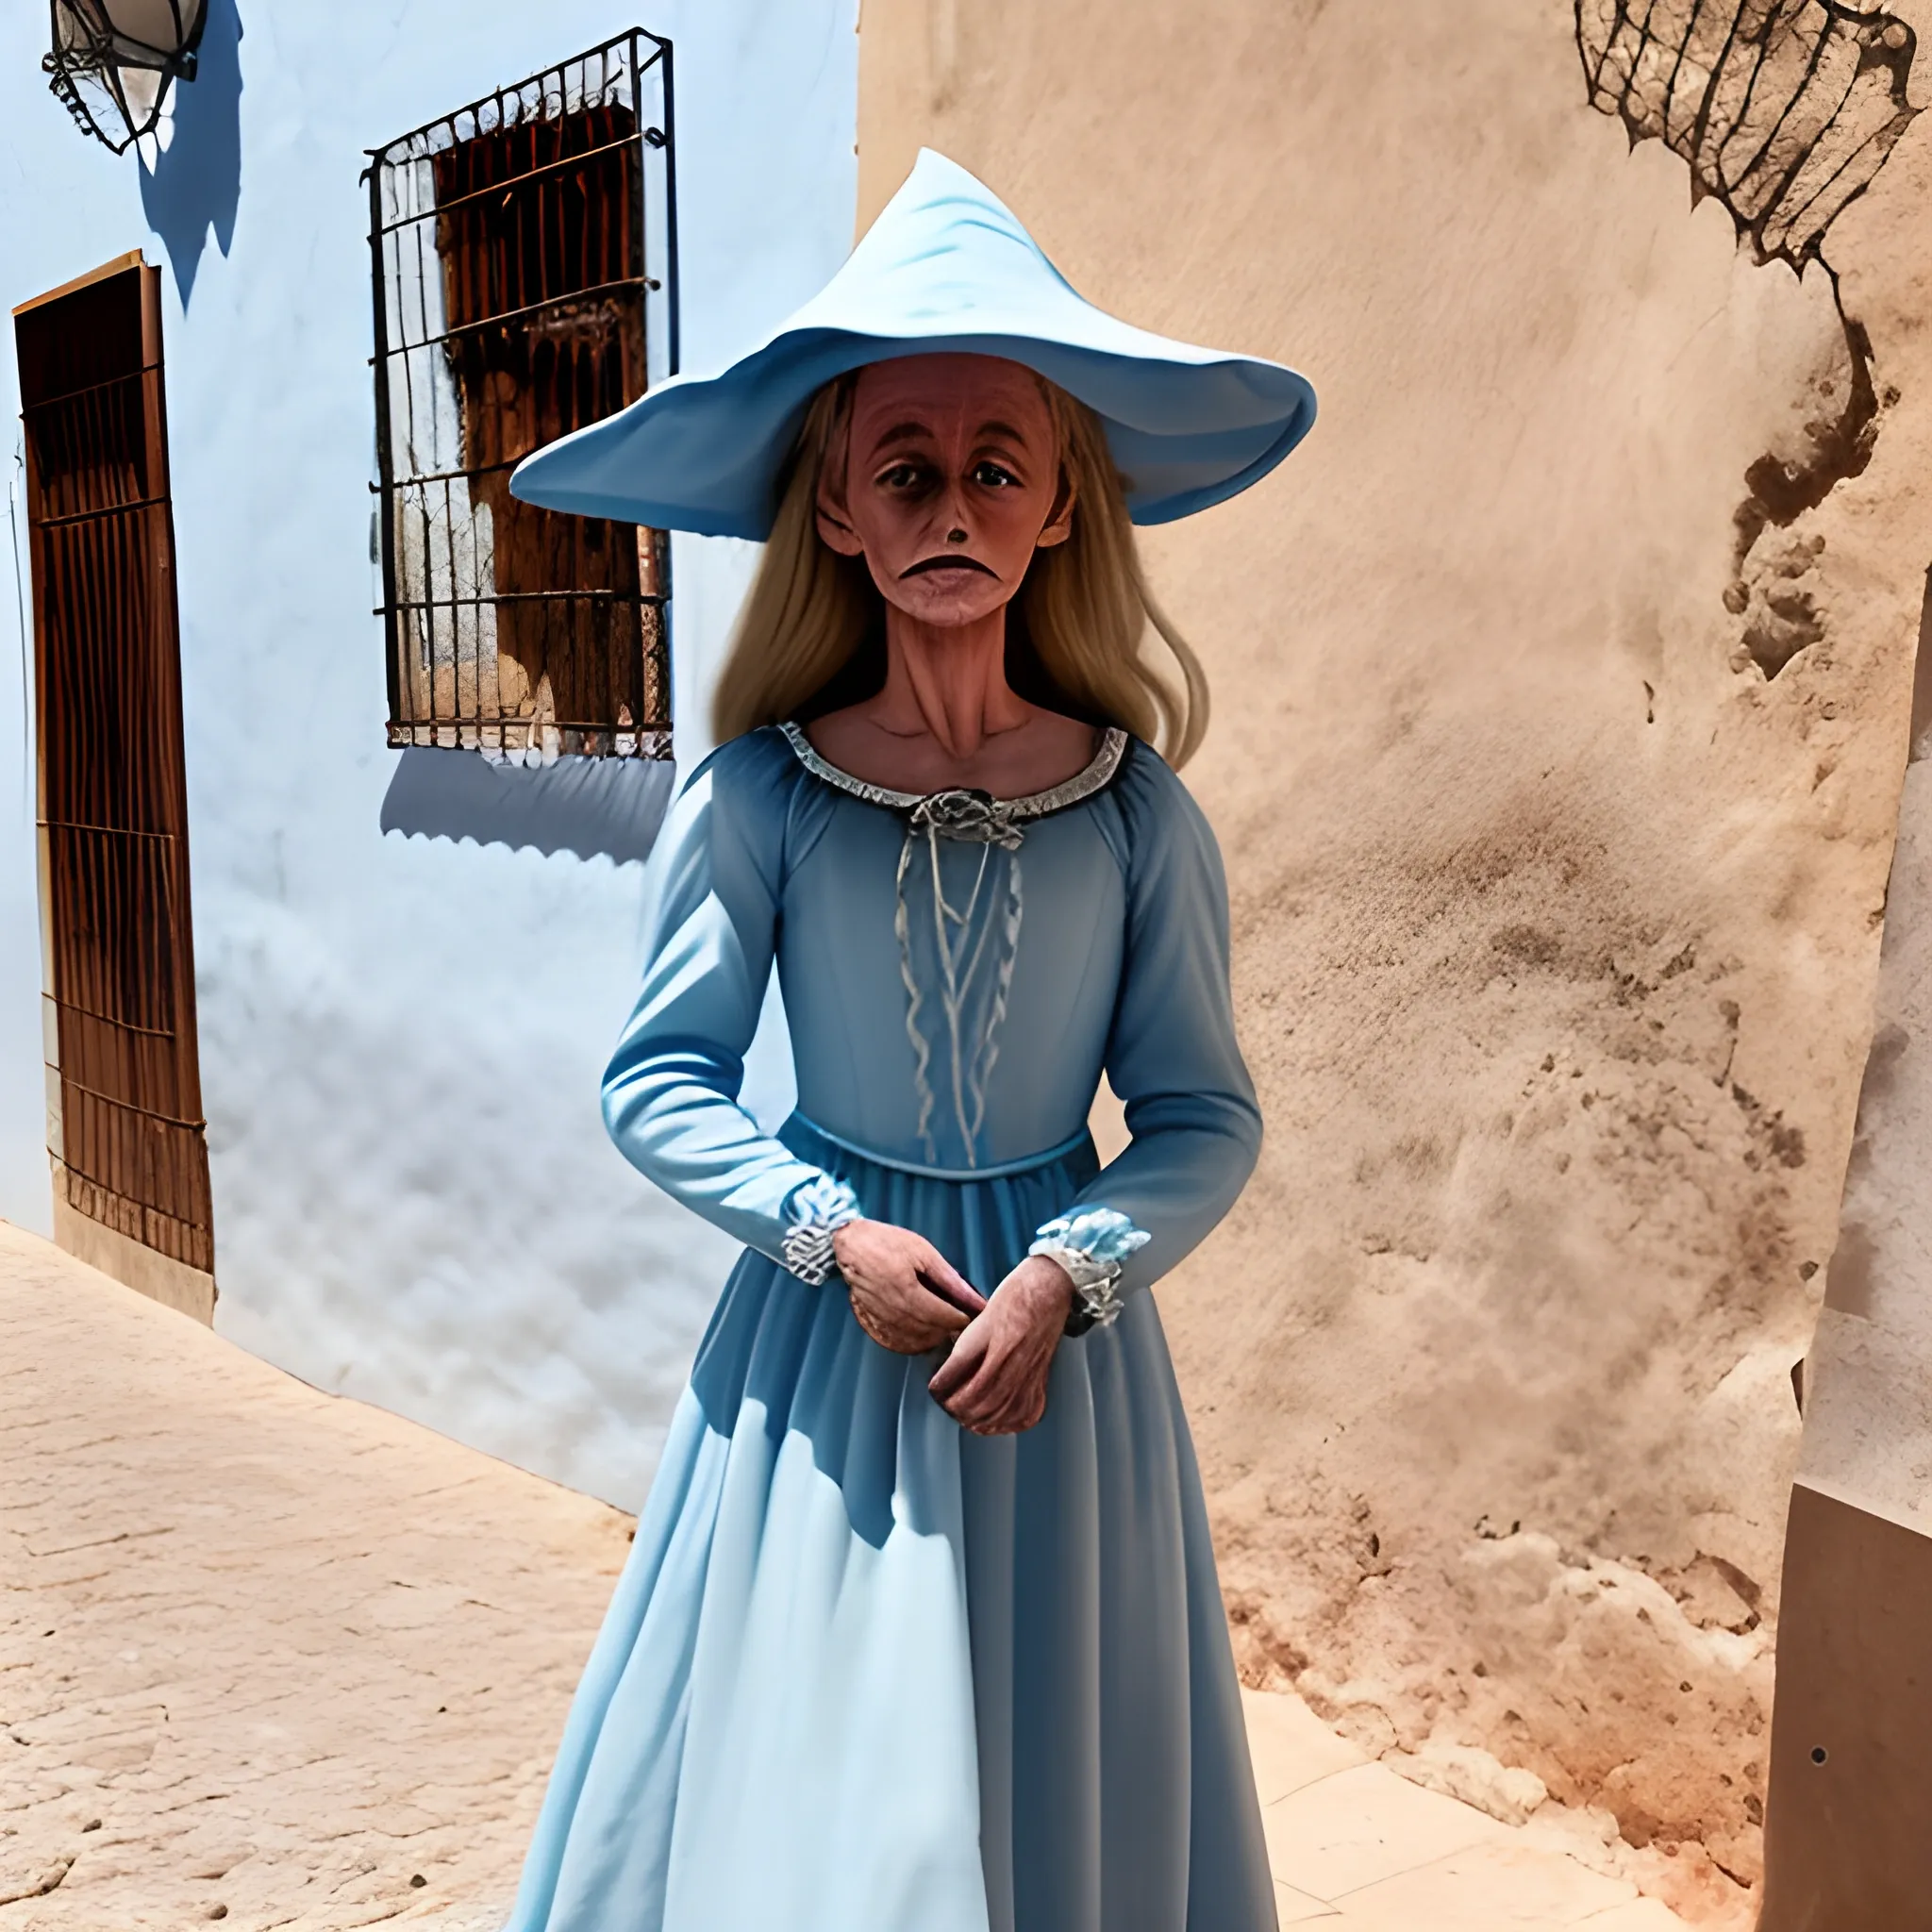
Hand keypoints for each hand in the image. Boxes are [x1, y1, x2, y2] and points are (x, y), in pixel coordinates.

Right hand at [834, 1218, 985, 1353]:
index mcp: (908, 1292)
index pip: (943, 1317)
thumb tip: (975, 1299)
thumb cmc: (888, 1243)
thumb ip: (950, 1279)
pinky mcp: (874, 1320)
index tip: (972, 1315)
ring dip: (934, 1334)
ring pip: (916, 1338)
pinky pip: (900, 1338)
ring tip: (946, 1323)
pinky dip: (916, 1338)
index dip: (960, 1319)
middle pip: (930, 1330)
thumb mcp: (924, 1253)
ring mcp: (882, 1318)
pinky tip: (924, 1329)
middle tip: (962, 1319)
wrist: (851, 1245)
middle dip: (950, 1328)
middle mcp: (894, 1311)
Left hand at [927, 1254, 1073, 1434]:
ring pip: (1000, 1413)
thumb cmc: (1013, 1298)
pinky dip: (1009, 1424)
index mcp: (993, 1346)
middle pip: (978, 1403)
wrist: (1048, 1289)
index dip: (942, 1390)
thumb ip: (964, 1349)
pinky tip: (997, 1422)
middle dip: (958, 1410)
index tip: (935, 1390)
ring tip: (967, 1418)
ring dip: (979, 1421)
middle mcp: (1012, 1364)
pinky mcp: (1041, 1379)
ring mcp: (1029, 1375)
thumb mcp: (979, 1319)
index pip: (958, 1381)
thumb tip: (946, 1374)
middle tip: (948, 1406)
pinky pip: (1026, 1414)